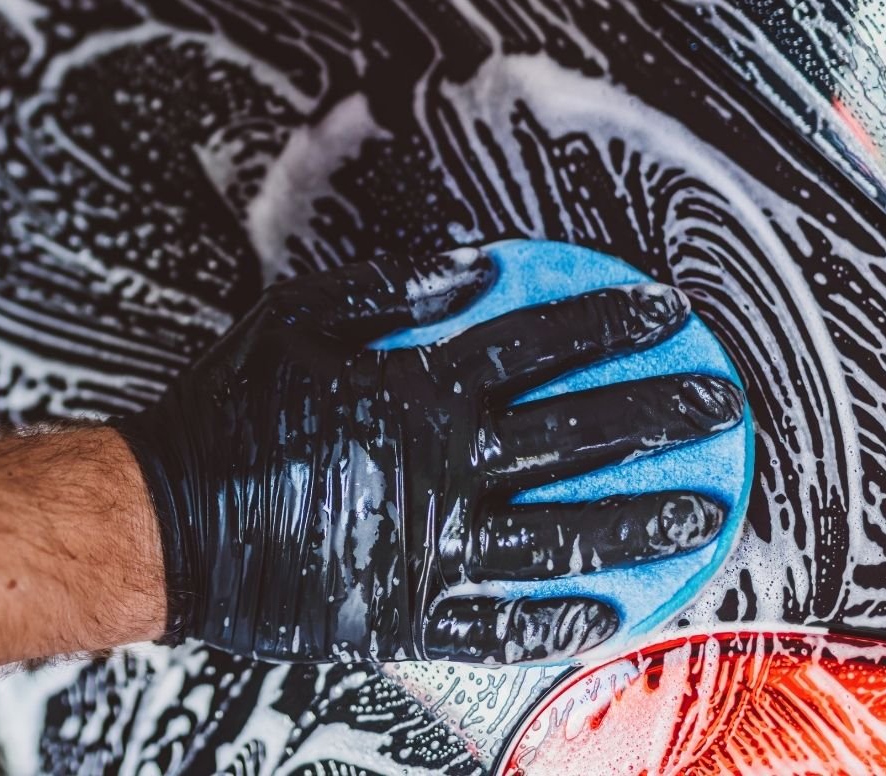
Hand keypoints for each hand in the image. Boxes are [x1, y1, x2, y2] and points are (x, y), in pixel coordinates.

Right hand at [113, 248, 743, 663]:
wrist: (167, 521)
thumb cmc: (225, 415)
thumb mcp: (296, 320)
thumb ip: (389, 292)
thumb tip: (471, 264)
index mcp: (415, 391)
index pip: (535, 344)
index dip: (606, 321)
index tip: (665, 309)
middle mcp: (438, 467)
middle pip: (572, 435)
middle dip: (654, 413)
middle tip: (717, 402)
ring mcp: (429, 545)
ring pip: (559, 536)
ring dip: (637, 522)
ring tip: (701, 513)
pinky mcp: (407, 611)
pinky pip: (499, 622)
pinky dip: (557, 619)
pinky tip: (610, 611)